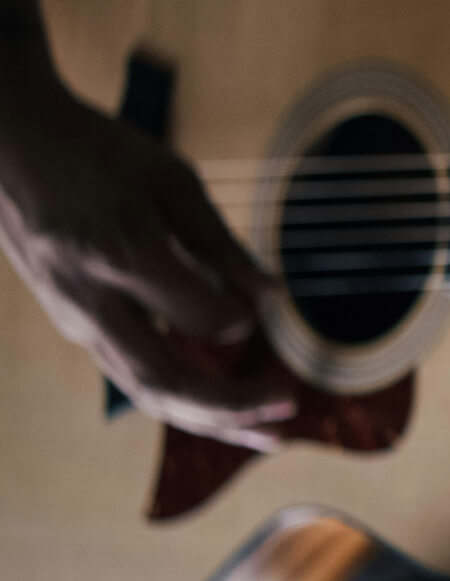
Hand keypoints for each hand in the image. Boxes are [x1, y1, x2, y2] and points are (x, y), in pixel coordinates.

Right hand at [0, 78, 290, 449]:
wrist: (10, 146)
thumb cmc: (97, 153)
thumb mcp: (170, 180)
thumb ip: (220, 243)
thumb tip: (272, 298)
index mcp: (123, 256)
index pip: (199, 317)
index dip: (241, 319)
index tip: (267, 306)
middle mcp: (93, 302)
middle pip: (165, 381)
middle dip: (232, 407)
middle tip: (291, 409)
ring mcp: (77, 320)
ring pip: (146, 391)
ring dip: (211, 419)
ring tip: (270, 434)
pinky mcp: (76, 325)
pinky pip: (133, 375)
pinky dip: (183, 399)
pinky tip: (225, 410)